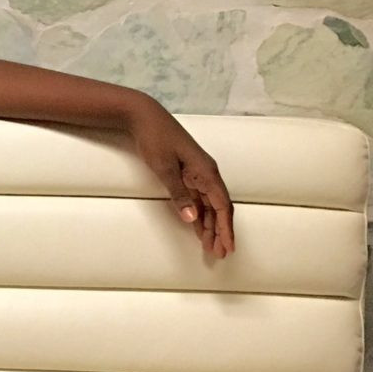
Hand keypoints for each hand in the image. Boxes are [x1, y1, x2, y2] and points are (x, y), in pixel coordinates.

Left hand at [126, 98, 235, 257]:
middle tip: (218, 254)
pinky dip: (199, 214)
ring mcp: (197, 174)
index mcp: (206, 172)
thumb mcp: (164, 168)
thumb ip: (179, 194)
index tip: (228, 246)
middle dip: (220, 231)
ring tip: (210, 246)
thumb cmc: (156, 139)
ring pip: (208, 205)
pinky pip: (197, 199)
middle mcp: (206, 174)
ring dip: (210, 226)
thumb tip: (193, 219)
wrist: (144, 117)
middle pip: (218, 208)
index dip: (226, 228)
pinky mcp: (186, 174)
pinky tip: (198, 228)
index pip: (222, 206)